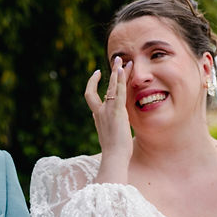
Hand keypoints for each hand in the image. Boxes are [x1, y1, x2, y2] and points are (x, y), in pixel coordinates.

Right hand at [86, 56, 132, 182]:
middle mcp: (99, 112)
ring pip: (111, 87)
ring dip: (116, 72)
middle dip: (107, 74)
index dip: (94, 85)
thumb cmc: (114, 153)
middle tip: (115, 61)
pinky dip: (120, 80)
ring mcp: (107, 111)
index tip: (98, 74)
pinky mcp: (117, 111)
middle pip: (98, 88)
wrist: (114, 158)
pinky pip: (118, 92)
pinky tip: (123, 69)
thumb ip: (107, 127)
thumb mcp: (109, 137)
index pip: (93, 98)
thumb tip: (107, 124)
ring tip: (121, 59)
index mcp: (97, 118)